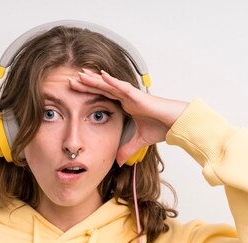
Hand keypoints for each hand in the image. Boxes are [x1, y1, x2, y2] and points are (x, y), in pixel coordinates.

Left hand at [68, 68, 188, 164]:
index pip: (103, 97)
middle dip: (87, 84)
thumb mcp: (139, 141)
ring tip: (81, 75)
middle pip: (103, 88)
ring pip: (109, 85)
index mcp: (126, 105)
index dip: (90, 93)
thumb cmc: (162, 127)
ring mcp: (132, 95)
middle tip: (71, 80)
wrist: (176, 124)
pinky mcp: (138, 96)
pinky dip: (112, 81)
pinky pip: (123, 87)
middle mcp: (127, 97)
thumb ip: (127, 149)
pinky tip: (102, 76)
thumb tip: (118, 161)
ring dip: (95, 80)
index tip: (75, 92)